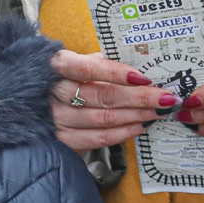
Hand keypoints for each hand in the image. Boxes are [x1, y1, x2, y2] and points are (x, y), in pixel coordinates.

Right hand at [50, 49, 178, 152]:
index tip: (143, 78)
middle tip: (166, 98)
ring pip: (105, 119)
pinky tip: (141, 126)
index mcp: (59, 65)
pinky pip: (100, 138)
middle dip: (140, 98)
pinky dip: (125, 132)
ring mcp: (57, 118)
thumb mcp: (81, 63)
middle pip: (103, 96)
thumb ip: (104, 62)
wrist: (36, 104)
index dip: (116, 73)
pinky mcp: (63, 140)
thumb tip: (141, 65)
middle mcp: (55, 92)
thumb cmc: (69, 78)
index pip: (88, 68)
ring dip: (137, 115)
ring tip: (159, 111)